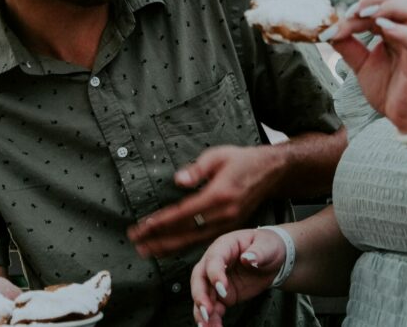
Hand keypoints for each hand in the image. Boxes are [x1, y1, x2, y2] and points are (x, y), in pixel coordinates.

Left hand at [127, 145, 281, 256]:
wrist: (270, 171)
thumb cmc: (242, 160)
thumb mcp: (218, 155)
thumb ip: (197, 169)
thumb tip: (178, 180)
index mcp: (219, 194)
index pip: (184, 213)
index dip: (161, 222)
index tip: (142, 227)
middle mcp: (224, 213)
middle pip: (186, 232)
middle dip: (159, 239)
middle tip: (136, 243)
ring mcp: (228, 223)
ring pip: (194, 240)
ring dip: (168, 247)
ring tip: (146, 251)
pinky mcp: (230, 227)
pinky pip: (203, 240)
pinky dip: (184, 246)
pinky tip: (169, 249)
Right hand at [190, 228, 285, 325]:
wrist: (274, 259)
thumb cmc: (268, 246)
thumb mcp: (267, 245)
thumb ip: (258, 252)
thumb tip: (248, 258)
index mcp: (225, 246)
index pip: (214, 259)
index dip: (215, 274)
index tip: (222, 289)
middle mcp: (216, 263)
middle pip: (200, 279)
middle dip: (200, 296)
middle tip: (207, 311)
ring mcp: (217, 281)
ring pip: (203, 297)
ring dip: (203, 312)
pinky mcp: (223, 296)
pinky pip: (213, 308)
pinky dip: (212, 319)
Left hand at [322, 0, 406, 132]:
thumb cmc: (390, 88)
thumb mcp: (362, 65)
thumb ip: (348, 47)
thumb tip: (327, 31)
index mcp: (395, 28)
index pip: (379, 5)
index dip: (357, 8)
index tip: (338, 22)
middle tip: (354, 13)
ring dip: (391, 7)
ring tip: (369, 15)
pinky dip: (403, 31)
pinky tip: (384, 29)